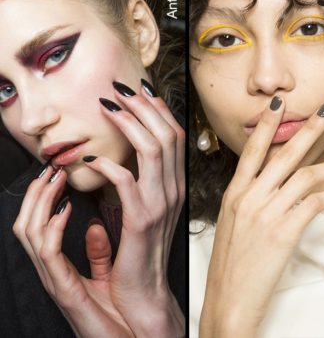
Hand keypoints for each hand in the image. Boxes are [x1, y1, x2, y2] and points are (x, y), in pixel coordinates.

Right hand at [13, 166, 132, 337]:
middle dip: (34, 194)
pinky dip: (53, 227)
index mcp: (60, 266)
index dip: (41, 199)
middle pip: (24, 224)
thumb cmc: (117, 309)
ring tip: (56, 180)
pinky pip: (49, 252)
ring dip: (40, 202)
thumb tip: (97, 225)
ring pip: (29, 233)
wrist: (132, 336)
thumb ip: (98, 252)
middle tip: (52, 168)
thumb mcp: (106, 273)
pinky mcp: (65, 290)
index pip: (37, 226)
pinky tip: (67, 209)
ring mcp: (54, 280)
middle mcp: (51, 271)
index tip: (58, 173)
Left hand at [81, 79, 185, 336]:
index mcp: (177, 184)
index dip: (158, 109)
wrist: (147, 287)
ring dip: (129, 122)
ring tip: (108, 107)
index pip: (175, 136)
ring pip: (152, 149)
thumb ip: (147, 179)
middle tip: (120, 89)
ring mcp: (161, 202)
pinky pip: (126, 180)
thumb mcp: (152, 206)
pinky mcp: (141, 218)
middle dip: (143, 106)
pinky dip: (109, 163)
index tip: (139, 90)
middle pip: (166, 134)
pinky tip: (93, 158)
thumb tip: (131, 149)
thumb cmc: (143, 246)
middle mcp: (174, 189)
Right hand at [199, 97, 323, 337]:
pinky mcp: (284, 232)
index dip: (267, 124)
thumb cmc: (230, 264)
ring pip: (306, 176)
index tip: (279, 104)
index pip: (253, 149)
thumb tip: (269, 182)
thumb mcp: (231, 222)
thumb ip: (248, 198)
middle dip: (309, 129)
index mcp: (235, 193)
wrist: (229, 299)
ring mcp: (267, 213)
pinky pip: (314, 203)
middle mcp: (250, 197)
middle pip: (285, 154)